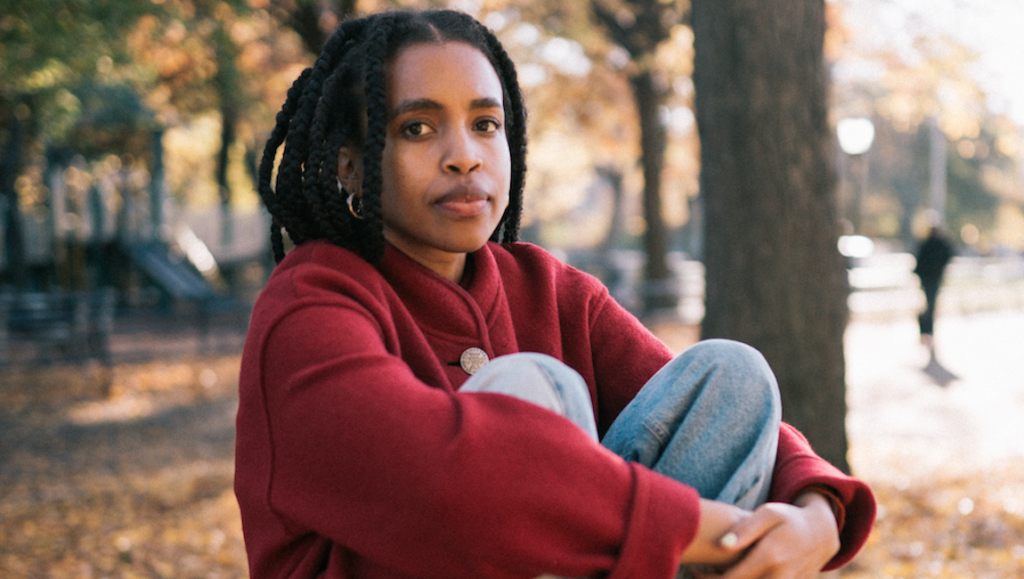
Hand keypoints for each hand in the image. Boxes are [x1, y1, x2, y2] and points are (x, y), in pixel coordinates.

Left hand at [691, 492, 839, 578]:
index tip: (694, 570)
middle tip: (697, 574)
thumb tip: (721, 544)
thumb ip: (744, 529)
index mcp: (770, 557)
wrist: (821, 534)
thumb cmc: (788, 519)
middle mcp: (779, 577)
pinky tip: (733, 576)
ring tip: (714, 575)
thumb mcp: (768, 514)